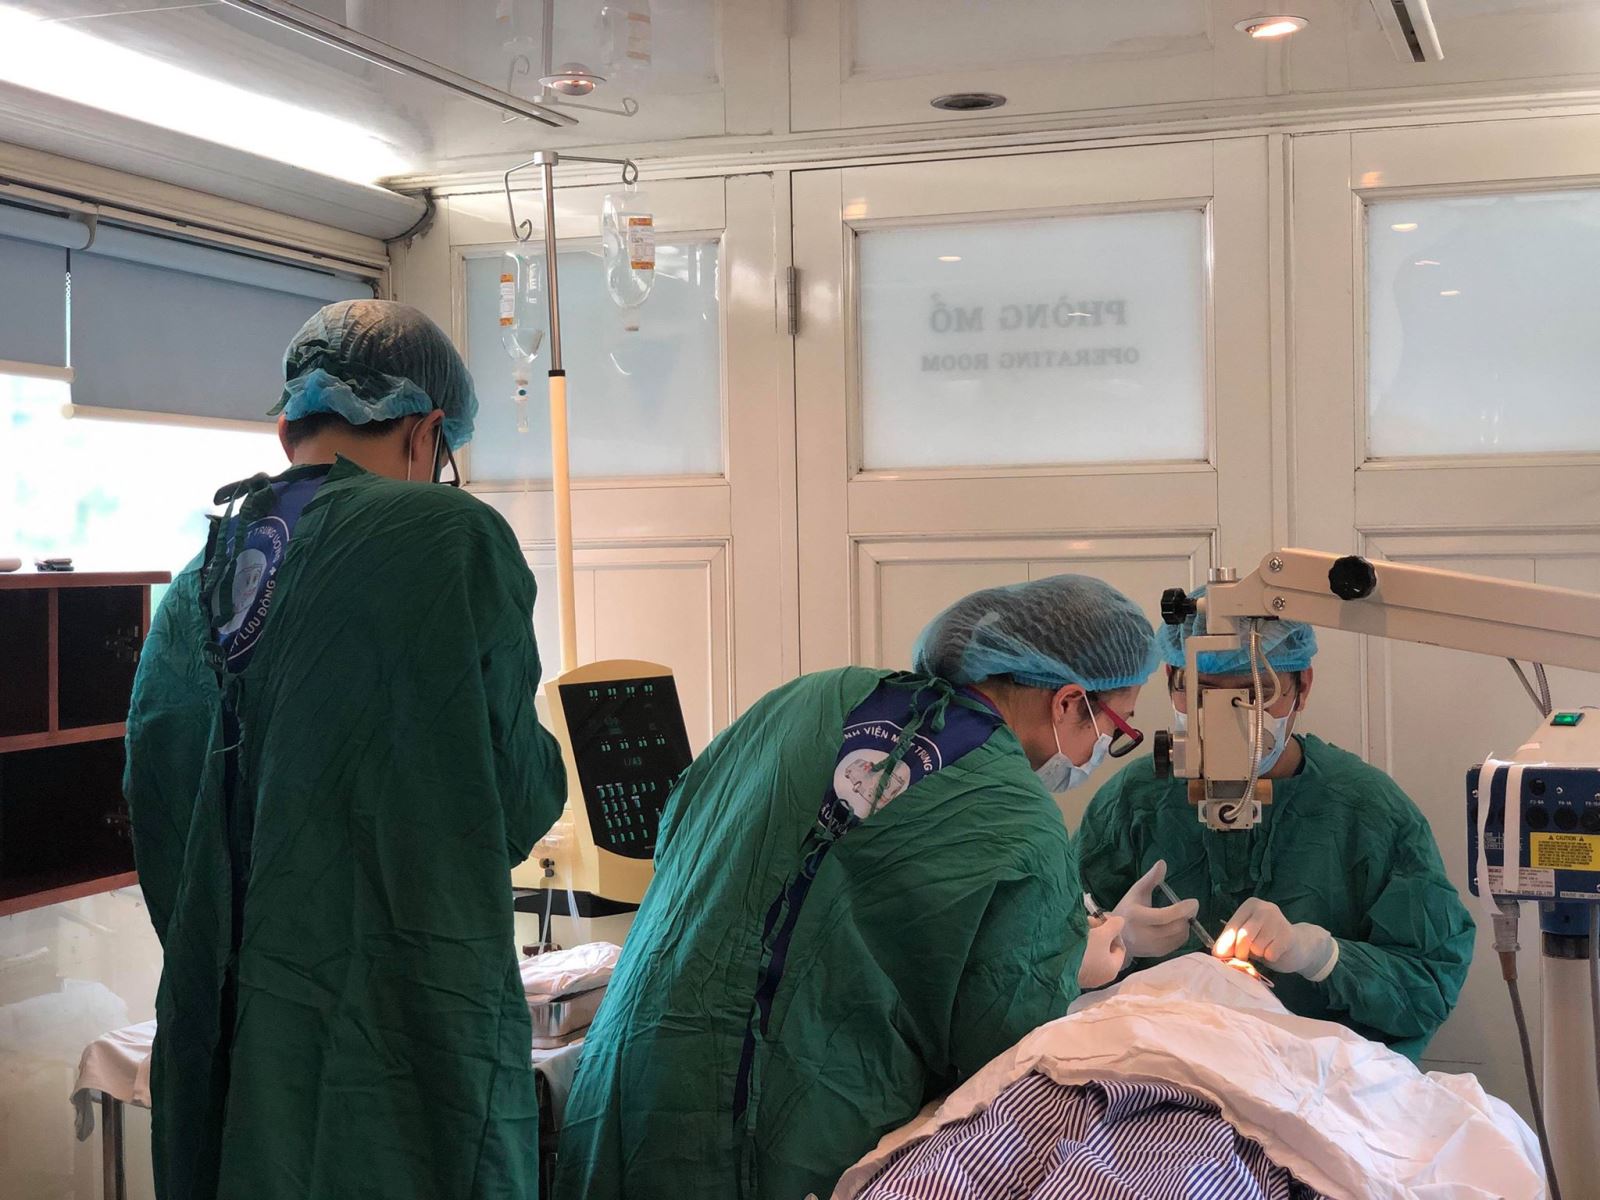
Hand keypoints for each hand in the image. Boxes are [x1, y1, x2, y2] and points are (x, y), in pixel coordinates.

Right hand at [1078, 912, 1127, 988]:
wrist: (1057, 967)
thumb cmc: (1086, 951)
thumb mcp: (1103, 934)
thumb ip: (1115, 926)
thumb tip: (1120, 922)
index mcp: (1113, 969)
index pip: (1120, 947)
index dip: (1114, 931)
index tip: (1103, 919)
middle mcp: (1102, 976)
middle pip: (1105, 949)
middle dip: (1099, 931)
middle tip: (1090, 920)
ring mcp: (1087, 977)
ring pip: (1092, 952)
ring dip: (1088, 937)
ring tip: (1079, 926)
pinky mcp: (1074, 974)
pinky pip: (1081, 957)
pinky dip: (1079, 946)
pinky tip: (1072, 938)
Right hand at [1112, 860, 1199, 957]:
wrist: (1116, 935)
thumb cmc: (1128, 909)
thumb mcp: (1136, 891)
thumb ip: (1150, 878)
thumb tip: (1163, 863)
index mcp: (1137, 916)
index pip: (1164, 915)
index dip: (1182, 909)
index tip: (1193, 902)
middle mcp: (1143, 934)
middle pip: (1175, 927)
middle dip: (1186, 916)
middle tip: (1190, 908)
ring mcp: (1150, 946)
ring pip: (1179, 936)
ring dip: (1185, 925)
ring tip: (1181, 916)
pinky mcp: (1157, 953)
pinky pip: (1177, 944)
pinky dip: (1182, 934)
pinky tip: (1176, 926)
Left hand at [1215, 897, 1335, 978]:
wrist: (1299, 946)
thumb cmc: (1267, 941)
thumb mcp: (1247, 938)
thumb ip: (1232, 942)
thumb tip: (1217, 953)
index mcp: (1251, 905)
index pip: (1232, 925)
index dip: (1224, 943)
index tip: (1219, 955)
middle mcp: (1265, 908)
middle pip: (1243, 936)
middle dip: (1240, 952)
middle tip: (1245, 956)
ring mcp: (1278, 920)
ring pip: (1256, 947)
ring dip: (1258, 954)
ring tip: (1265, 949)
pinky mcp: (1288, 935)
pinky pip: (1270, 954)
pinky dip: (1270, 958)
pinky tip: (1276, 951)